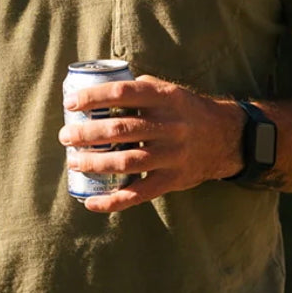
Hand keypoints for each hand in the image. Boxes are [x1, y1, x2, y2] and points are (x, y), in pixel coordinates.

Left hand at [59, 74, 244, 212]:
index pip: (124, 93)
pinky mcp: (173, 180)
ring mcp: (173, 155)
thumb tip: (95, 91)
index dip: (94, 97)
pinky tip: (91, 202)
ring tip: (73, 161)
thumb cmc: (185, 111)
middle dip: (87, 134)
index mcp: (166, 97)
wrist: (226, 137)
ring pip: (127, 162)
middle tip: (65, 136)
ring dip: (95, 163)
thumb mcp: (169, 91)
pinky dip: (113, 201)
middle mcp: (171, 125)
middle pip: (121, 129)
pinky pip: (139, 194)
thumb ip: (139, 89)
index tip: (70, 103)